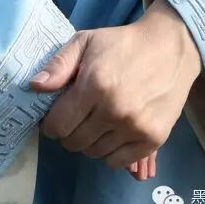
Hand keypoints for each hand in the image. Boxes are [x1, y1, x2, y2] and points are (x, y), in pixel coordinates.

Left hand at [30, 0, 200, 169]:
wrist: (170, 47)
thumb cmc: (122, 43)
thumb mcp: (86, 41)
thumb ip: (59, 65)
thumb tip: (34, 87)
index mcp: (94, 85)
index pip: (58, 125)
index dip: (50, 123)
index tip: (54, 115)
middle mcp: (114, 110)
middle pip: (74, 142)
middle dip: (68, 132)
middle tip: (75, 117)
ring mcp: (135, 127)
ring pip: (94, 153)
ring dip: (89, 142)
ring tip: (95, 122)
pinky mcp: (153, 139)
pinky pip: (118, 162)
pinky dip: (110, 152)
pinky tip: (112, 132)